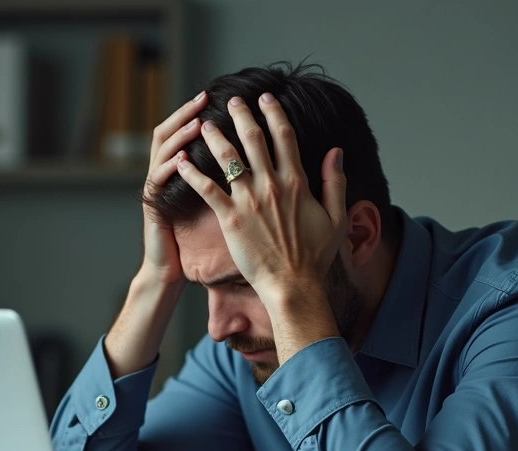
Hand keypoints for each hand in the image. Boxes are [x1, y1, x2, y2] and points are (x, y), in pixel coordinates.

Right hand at [138, 91, 208, 284]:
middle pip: (170, 131)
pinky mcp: (152, 204)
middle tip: (204, 96)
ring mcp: (156, 186)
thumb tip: (250, 160)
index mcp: (180, 171)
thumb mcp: (209, 203)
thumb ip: (221, 180)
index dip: (200, 113)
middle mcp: (164, 172)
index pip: (187, 131)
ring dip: (180, 135)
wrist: (170, 269)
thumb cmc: (195, 240)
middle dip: (187, 112)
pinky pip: (158, 179)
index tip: (219, 99)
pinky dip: (170, 166)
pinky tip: (182, 158)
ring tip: (197, 123)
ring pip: (162, 150)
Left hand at [175, 93, 346, 303]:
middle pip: (254, 138)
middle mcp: (272, 185)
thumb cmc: (316, 256)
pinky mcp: (230, 218)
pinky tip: (181, 161)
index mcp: (297, 182)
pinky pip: (207, 189)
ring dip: (214, 137)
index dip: (274, 113)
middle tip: (232, 100)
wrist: (293, 284)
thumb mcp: (336, 216)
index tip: (266, 98)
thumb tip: (336, 152)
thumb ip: (335, 181)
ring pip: (228, 158)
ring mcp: (249, 200)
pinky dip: (192, 173)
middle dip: (241, 114)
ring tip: (203, 124)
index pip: (284, 136)